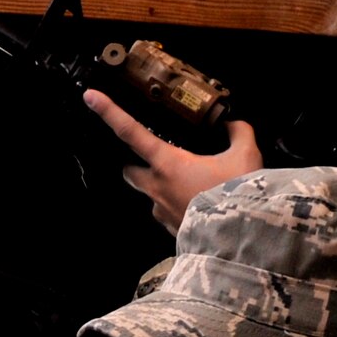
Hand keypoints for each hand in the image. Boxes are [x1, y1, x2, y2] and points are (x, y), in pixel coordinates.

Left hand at [83, 89, 262, 232]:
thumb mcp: (245, 155)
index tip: (90, 97)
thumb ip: (238, 133)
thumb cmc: (238, 197)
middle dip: (134, 163)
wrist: (240, 239)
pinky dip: (175, 205)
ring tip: (187, 183)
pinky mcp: (169, 229)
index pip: (131, 132)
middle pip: (129, 170)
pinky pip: (164, 213)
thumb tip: (234, 125)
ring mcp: (161, 210)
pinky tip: (196, 204)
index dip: (109, 112)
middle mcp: (157, 186)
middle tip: (153, 158)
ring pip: (148, 194)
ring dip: (159, 186)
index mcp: (168, 163)